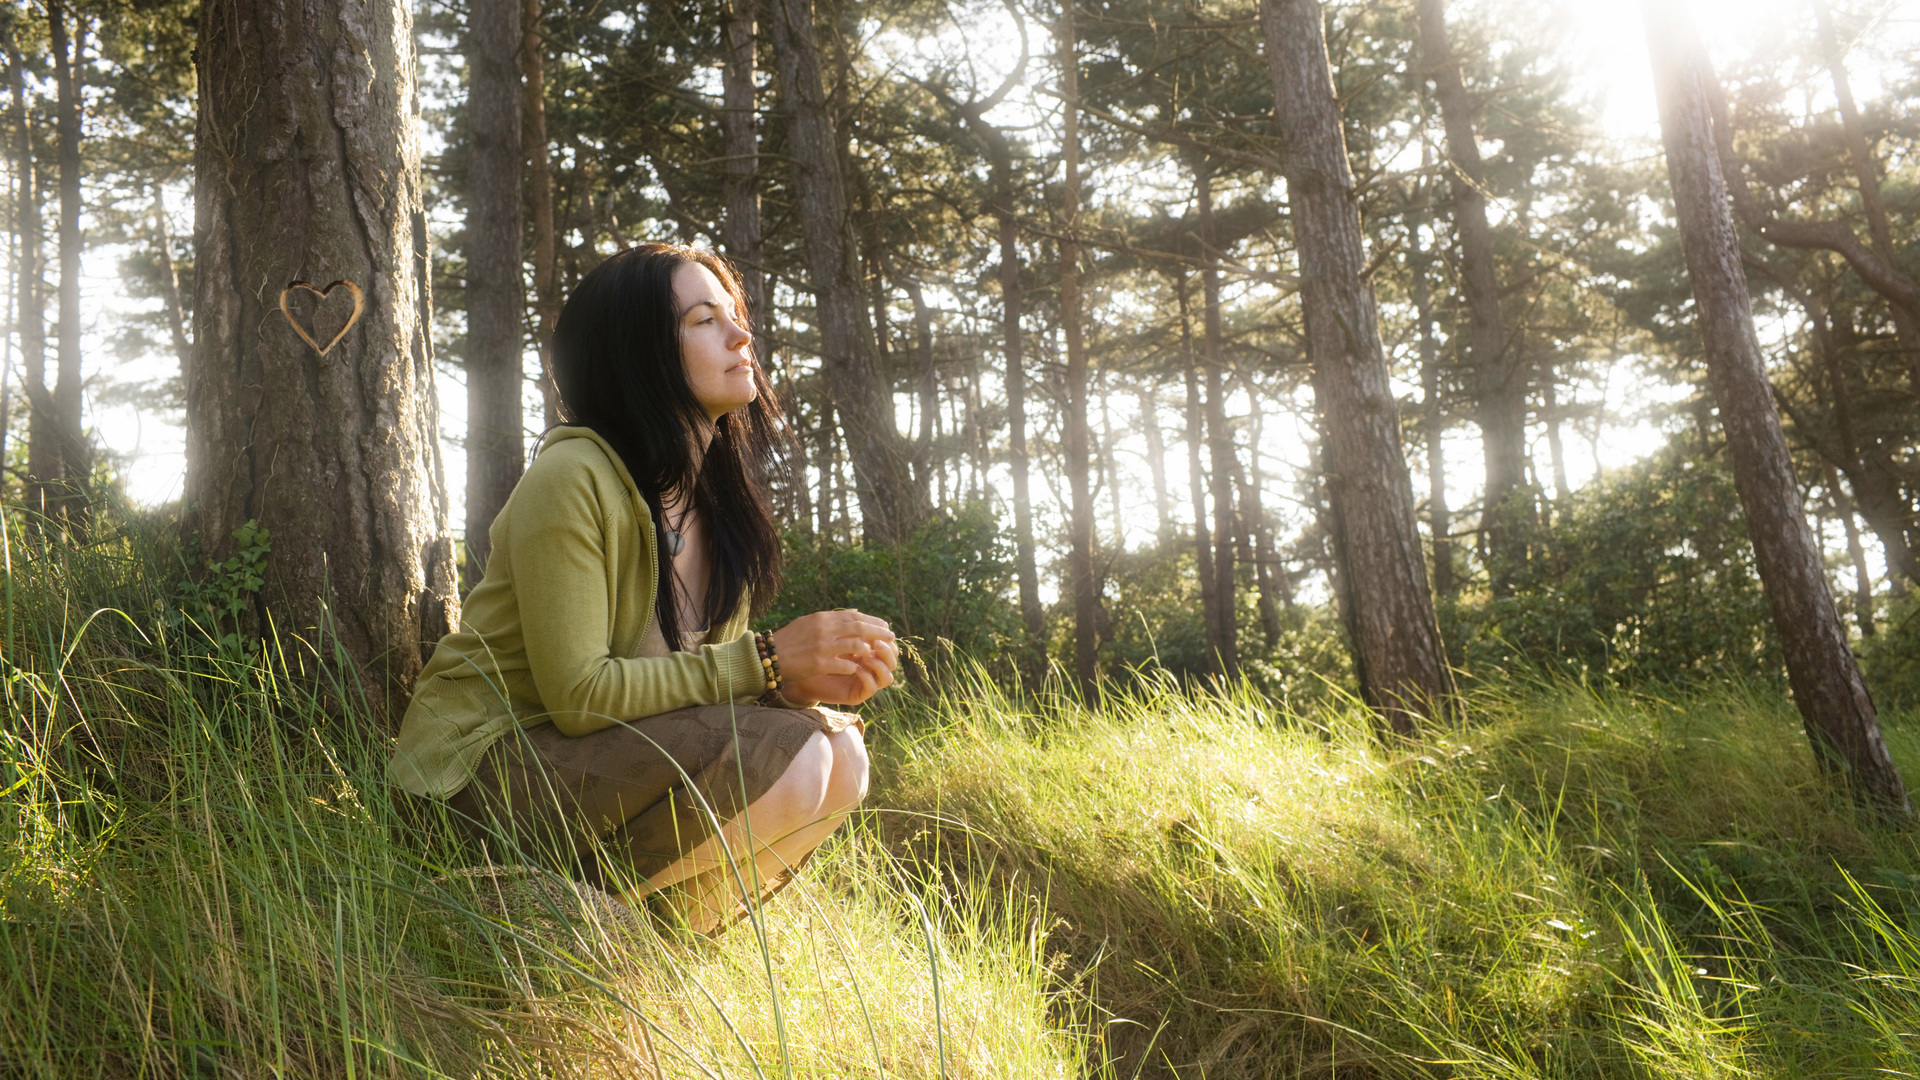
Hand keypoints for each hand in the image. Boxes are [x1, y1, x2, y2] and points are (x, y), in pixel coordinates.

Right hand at [769, 610, 898, 706]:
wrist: (768, 657)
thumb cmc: (789, 640)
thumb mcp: (808, 622)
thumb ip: (831, 619)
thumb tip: (855, 612)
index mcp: (822, 618)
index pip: (853, 616)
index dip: (872, 620)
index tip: (884, 625)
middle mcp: (824, 629)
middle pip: (859, 628)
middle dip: (878, 632)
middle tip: (891, 636)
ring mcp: (823, 647)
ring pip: (856, 646)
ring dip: (870, 650)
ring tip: (879, 653)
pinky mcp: (819, 664)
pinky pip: (845, 665)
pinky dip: (855, 666)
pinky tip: (862, 668)